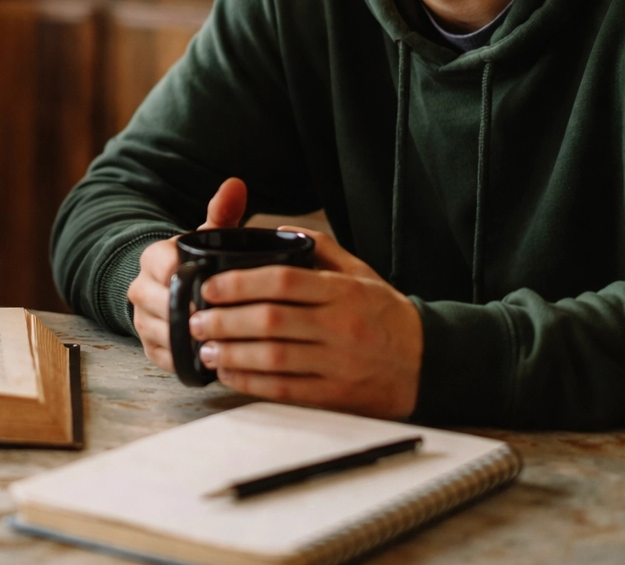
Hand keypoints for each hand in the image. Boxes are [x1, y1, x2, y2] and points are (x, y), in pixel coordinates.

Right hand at [128, 177, 246, 372]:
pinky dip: (189, 359)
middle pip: (161, 302)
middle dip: (193, 310)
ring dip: (192, 337)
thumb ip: (221, 211)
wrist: (172, 290)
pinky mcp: (149, 348)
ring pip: (163, 332)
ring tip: (226, 338)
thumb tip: (236, 184)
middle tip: (227, 315)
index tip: (212, 282)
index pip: (162, 264)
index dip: (185, 274)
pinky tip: (215, 357)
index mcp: (153, 258)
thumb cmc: (197, 262)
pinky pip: (166, 357)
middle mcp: (140, 289)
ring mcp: (142, 320)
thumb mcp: (207, 235)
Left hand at [190, 226, 421, 418]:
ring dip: (232, 353)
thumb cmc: (386, 313)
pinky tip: (230, 373)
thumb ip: (321, 249)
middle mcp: (340, 326)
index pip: (283, 281)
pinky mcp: (335, 394)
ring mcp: (338, 363)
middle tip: (196, 319)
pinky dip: (251, 382)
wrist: (428, 362)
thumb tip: (278, 230)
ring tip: (205, 347)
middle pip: (271, 321)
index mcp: (343, 292)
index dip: (240, 283)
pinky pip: (285, 389)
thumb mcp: (361, 273)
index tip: (210, 286)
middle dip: (225, 320)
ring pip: (273, 358)